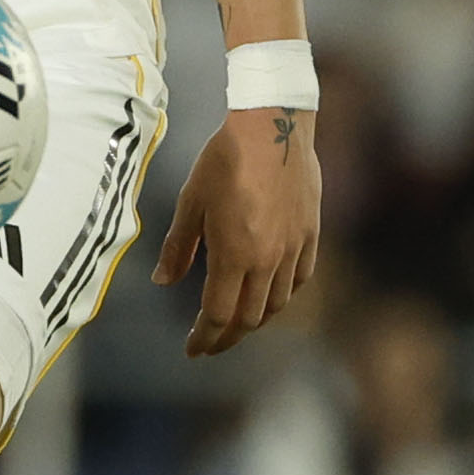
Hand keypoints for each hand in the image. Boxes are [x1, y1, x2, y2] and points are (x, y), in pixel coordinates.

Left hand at [152, 106, 321, 356]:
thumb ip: (178, 247)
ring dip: (254, 320)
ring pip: (277, 302)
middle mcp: (268, 259)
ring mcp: (294, 248)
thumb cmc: (225, 159)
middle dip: (227, 337)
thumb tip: (163, 281)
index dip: (204, 337)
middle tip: (210, 343)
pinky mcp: (311, 232)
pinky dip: (284, 295)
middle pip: (249, 318)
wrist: (274, 125)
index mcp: (234, 255)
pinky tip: (271, 294)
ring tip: (236, 323)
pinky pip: (301, 278)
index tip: (192, 350)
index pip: (218, 314)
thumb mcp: (191, 202)